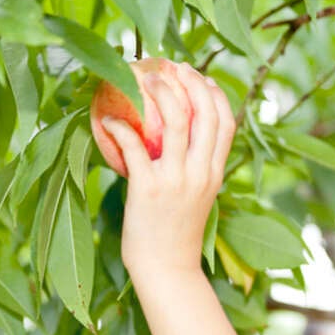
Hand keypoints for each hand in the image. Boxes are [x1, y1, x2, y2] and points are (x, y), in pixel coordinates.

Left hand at [101, 62, 235, 277]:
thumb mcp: (198, 198)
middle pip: (205, 114)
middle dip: (191, 82)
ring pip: (175, 122)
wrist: (167, 269)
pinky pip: (133, 147)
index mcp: (215, 173)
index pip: (227, 123)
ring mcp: (176, 179)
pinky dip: (120, 127)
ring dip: (161, 92)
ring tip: (144, 77)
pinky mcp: (149, 188)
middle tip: (172, 65)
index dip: (216, 94)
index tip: (202, 77)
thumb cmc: (175, 233)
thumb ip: (195, 169)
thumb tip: (178, 141)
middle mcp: (201, 172)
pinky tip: (108, 118)